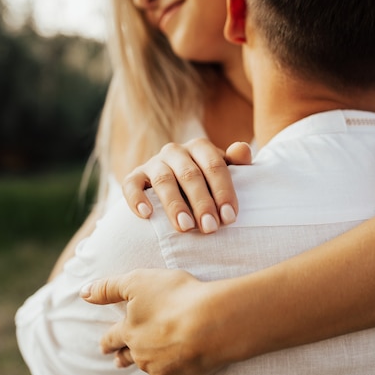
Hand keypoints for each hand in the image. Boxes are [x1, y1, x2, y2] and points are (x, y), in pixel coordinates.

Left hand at [81, 269, 231, 374]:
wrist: (211, 323)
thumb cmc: (176, 297)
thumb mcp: (138, 281)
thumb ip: (109, 287)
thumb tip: (83, 293)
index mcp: (130, 331)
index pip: (113, 337)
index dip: (108, 340)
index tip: (103, 345)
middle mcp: (143, 354)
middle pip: (129, 357)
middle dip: (123, 358)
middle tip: (117, 362)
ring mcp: (163, 369)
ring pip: (150, 371)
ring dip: (148, 368)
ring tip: (148, 367)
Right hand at [122, 139, 251, 232]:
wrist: (176, 185)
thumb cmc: (207, 182)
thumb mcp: (224, 172)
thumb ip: (237, 163)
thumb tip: (243, 150)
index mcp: (200, 147)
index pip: (214, 166)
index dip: (223, 191)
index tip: (229, 217)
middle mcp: (175, 151)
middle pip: (190, 175)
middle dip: (201, 203)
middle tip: (210, 228)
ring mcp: (153, 163)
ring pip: (163, 181)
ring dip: (174, 205)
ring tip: (185, 227)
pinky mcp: (134, 176)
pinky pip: (131, 185)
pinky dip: (137, 198)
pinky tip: (146, 215)